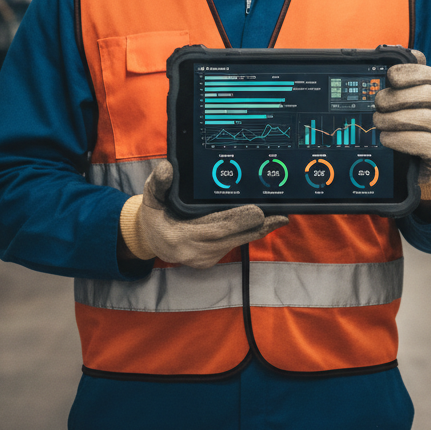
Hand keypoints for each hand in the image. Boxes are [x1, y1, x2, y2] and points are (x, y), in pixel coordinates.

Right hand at [119, 162, 287, 267]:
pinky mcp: (211, 260)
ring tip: (279, 218)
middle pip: (232, 237)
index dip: (237, 221)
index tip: (257, 211)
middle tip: (279, 214)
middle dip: (256, 225)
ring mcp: (204, 258)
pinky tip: (265, 222)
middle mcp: (193, 252)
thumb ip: (158, 183)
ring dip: (257, 230)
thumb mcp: (150, 197)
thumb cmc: (155, 214)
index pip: (214, 228)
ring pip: (237, 242)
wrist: (151, 240)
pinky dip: (249, 233)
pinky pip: (235, 245)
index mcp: (178, 236)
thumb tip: (167, 169)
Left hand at [372, 51, 430, 201]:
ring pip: (420, 118)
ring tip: (378, 122)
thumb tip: (402, 51)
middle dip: (396, 97)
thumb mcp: (420, 105)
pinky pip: (416, 141)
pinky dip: (396, 138)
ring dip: (391, 119)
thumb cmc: (421, 129)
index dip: (410, 72)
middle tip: (378, 103)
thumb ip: (412, 83)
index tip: (391, 75)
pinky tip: (386, 138)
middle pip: (426, 95)